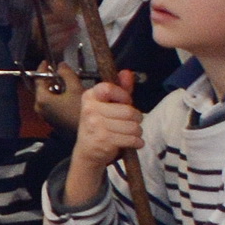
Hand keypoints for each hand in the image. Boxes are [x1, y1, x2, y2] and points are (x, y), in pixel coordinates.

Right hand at [69, 74, 142, 195]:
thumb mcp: (109, 106)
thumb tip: (127, 72)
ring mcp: (95, 125)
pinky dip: (136, 142)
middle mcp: (90, 110)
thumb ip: (120, 89)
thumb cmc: (100, 126)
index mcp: (90, 97)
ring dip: (136, 132)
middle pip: (129, 111)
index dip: (124, 96)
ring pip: (134, 126)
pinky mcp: (103, 140)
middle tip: (129, 123)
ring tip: (128, 134)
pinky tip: (130, 142)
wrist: (87, 151)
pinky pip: (132, 139)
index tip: (124, 103)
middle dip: (136, 119)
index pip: (109, 88)